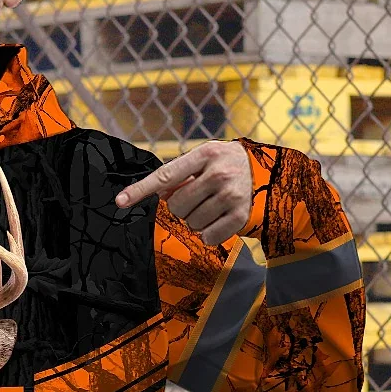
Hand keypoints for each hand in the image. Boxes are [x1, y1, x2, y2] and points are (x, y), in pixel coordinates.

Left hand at [115, 140, 252, 245]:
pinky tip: (220, 220)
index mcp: (205, 154)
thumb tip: (156, 194)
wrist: (270, 172)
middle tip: (198, 198)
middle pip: (175, 206)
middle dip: (182, 207)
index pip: (165, 176)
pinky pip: (208, 237)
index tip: (120, 201)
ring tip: (211, 207)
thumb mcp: (205, 159)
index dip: (140, 190)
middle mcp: (219, 173)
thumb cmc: (227, 165)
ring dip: (196, 220)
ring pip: (191, 223)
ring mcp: (231, 195)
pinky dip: (209, 234)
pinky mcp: (240, 216)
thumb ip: (180, 174)